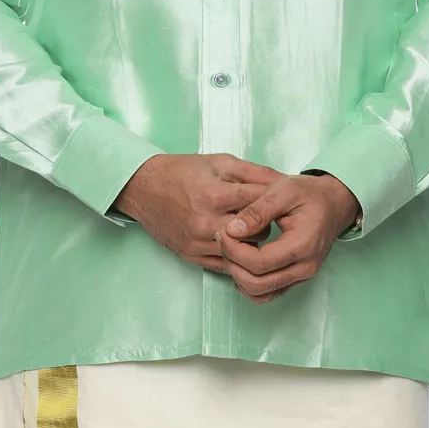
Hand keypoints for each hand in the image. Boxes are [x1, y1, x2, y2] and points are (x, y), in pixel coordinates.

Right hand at [112, 152, 286, 270]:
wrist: (143, 188)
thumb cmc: (181, 171)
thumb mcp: (220, 162)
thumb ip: (253, 172)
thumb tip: (283, 179)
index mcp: (215, 194)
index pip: (260, 203)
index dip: (276, 199)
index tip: (285, 197)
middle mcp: (207, 222)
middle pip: (256, 232)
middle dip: (266, 222)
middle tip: (271, 215)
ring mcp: (198, 243)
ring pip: (243, 252)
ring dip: (253, 241)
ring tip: (256, 228)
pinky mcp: (191, 256)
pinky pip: (225, 265)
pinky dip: (237, 256)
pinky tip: (241, 244)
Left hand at [213, 173, 360, 303]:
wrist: (333, 203)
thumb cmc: (309, 194)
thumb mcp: (283, 190)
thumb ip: (257, 210)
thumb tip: (232, 229)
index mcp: (302, 245)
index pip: (259, 263)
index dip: (234, 250)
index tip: (223, 232)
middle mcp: (304, 268)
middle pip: (257, 284)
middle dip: (233, 264)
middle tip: (222, 240)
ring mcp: (302, 277)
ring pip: (261, 294)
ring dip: (239, 277)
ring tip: (230, 250)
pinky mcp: (296, 279)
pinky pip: (268, 292)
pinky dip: (249, 282)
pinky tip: (241, 262)